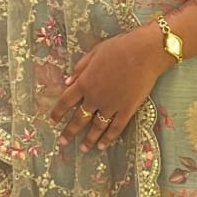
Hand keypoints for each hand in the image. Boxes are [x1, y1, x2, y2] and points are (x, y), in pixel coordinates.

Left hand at [50, 23, 168, 151]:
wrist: (144, 53)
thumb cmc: (119, 48)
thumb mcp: (94, 53)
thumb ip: (79, 69)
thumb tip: (67, 82)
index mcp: (84, 83)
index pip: (66, 101)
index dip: (58, 112)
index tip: (52, 121)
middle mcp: (95, 98)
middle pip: (79, 119)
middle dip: (70, 131)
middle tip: (63, 141)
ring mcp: (111, 106)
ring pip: (97, 127)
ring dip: (89, 139)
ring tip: (83, 149)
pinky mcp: (127, 110)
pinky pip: (116, 128)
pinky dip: (109, 138)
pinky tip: (103, 146)